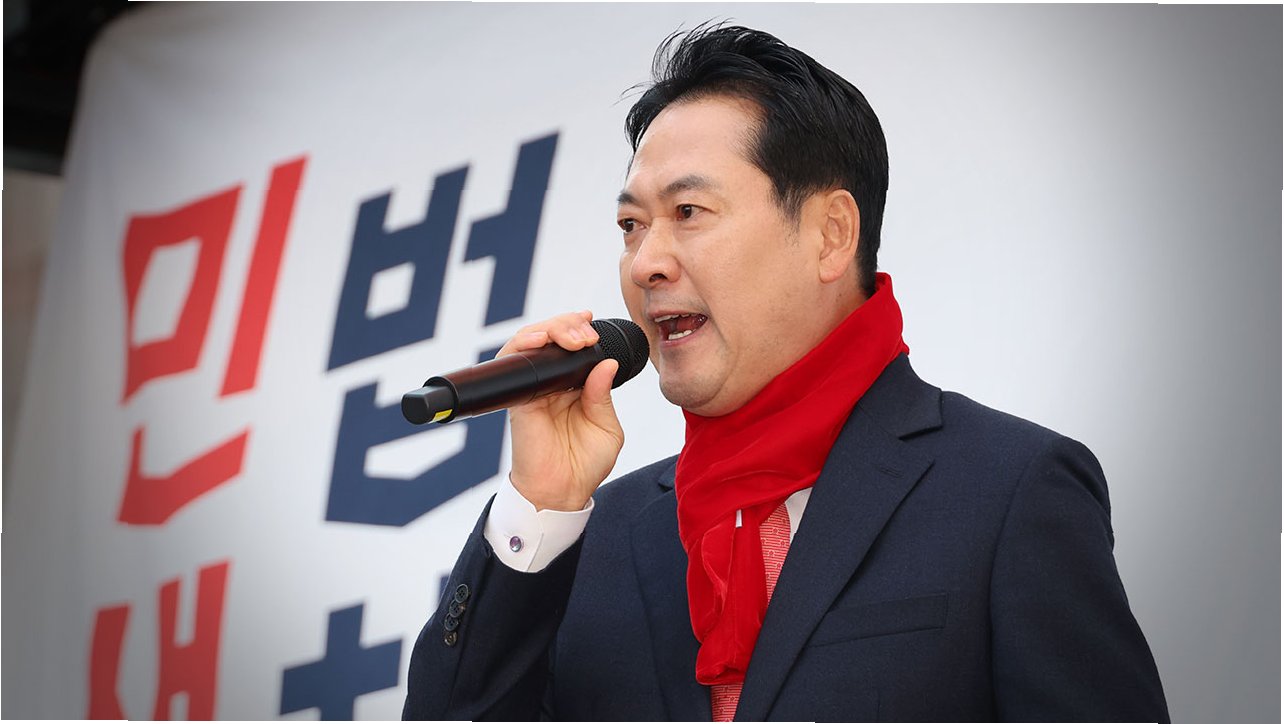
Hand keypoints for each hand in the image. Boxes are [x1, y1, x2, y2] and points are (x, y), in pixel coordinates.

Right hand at [500, 311, 623, 511]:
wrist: (563, 492)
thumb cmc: (584, 465)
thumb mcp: (606, 427)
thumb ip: (603, 395)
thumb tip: (606, 363)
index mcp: (574, 386)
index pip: (572, 347)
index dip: (578, 329)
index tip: (592, 324)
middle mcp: (552, 383)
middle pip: (551, 337)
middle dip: (567, 325)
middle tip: (585, 334)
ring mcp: (533, 388)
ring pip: (531, 342)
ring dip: (550, 329)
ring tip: (571, 335)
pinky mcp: (518, 398)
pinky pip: (512, 363)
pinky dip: (523, 345)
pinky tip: (541, 341)